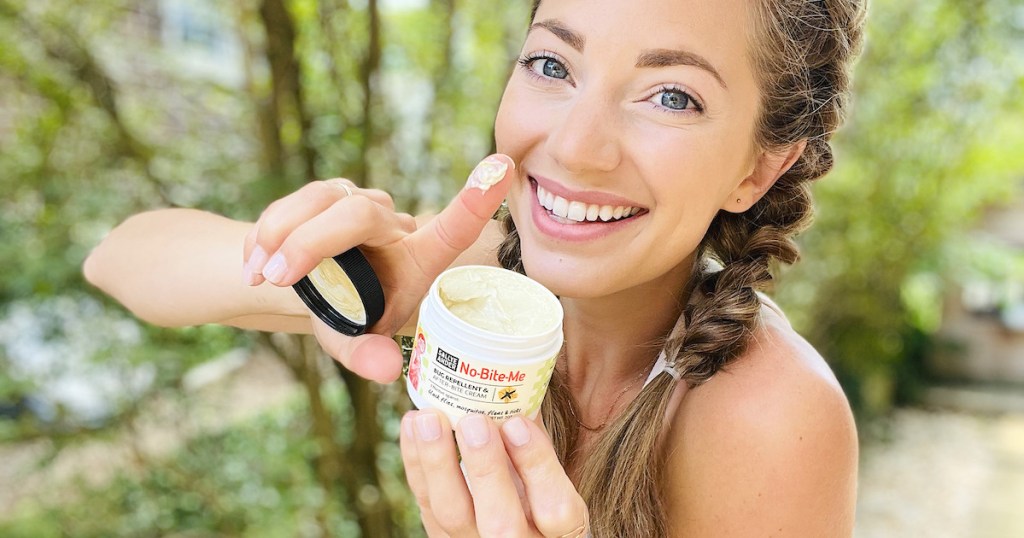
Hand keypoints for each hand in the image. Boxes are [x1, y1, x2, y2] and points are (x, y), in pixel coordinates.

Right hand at [241, 155, 513, 382]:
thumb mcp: (354, 339)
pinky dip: (266, 232)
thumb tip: (386, 370)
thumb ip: (366, 354)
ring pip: (320, 199)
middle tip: (279, 278)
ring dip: (284, 234)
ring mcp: (356, 203)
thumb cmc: (349, 315)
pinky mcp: (322, 196)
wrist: (310, 291)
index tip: (501, 167)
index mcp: (419, 257)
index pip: (454, 227)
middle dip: (313, 242)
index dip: (476, 200)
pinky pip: (290, 203)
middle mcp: (391, 224)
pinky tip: (254, 264)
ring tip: (261, 277)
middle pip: (359, 212)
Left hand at [400, 410, 589, 537]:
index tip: (518, 424)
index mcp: (559, 534)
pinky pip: (426, 506)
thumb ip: (539, 443)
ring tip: (429, 419)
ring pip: (453, 516)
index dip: (538, 468)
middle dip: (485, 469)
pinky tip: (413, 426)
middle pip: (501, 523)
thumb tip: (521, 386)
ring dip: (438, 464)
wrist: (515, 534)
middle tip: (472, 421)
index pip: (558, 511)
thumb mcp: (556, 477)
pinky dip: (416, 464)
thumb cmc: (541, 497)